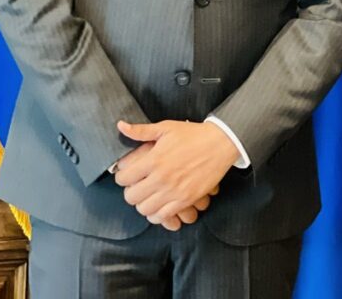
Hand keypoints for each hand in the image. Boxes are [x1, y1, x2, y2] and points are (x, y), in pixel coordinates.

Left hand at [114, 120, 237, 225]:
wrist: (221, 143)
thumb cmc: (193, 134)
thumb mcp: (166, 128)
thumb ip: (141, 130)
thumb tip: (120, 126)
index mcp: (154, 159)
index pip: (123, 178)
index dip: (122, 176)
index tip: (128, 174)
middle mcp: (161, 178)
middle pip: (131, 197)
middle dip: (131, 191)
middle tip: (138, 185)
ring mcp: (174, 191)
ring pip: (144, 210)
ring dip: (143, 203)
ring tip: (149, 195)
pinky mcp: (186, 199)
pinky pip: (162, 216)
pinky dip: (157, 214)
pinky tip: (160, 204)